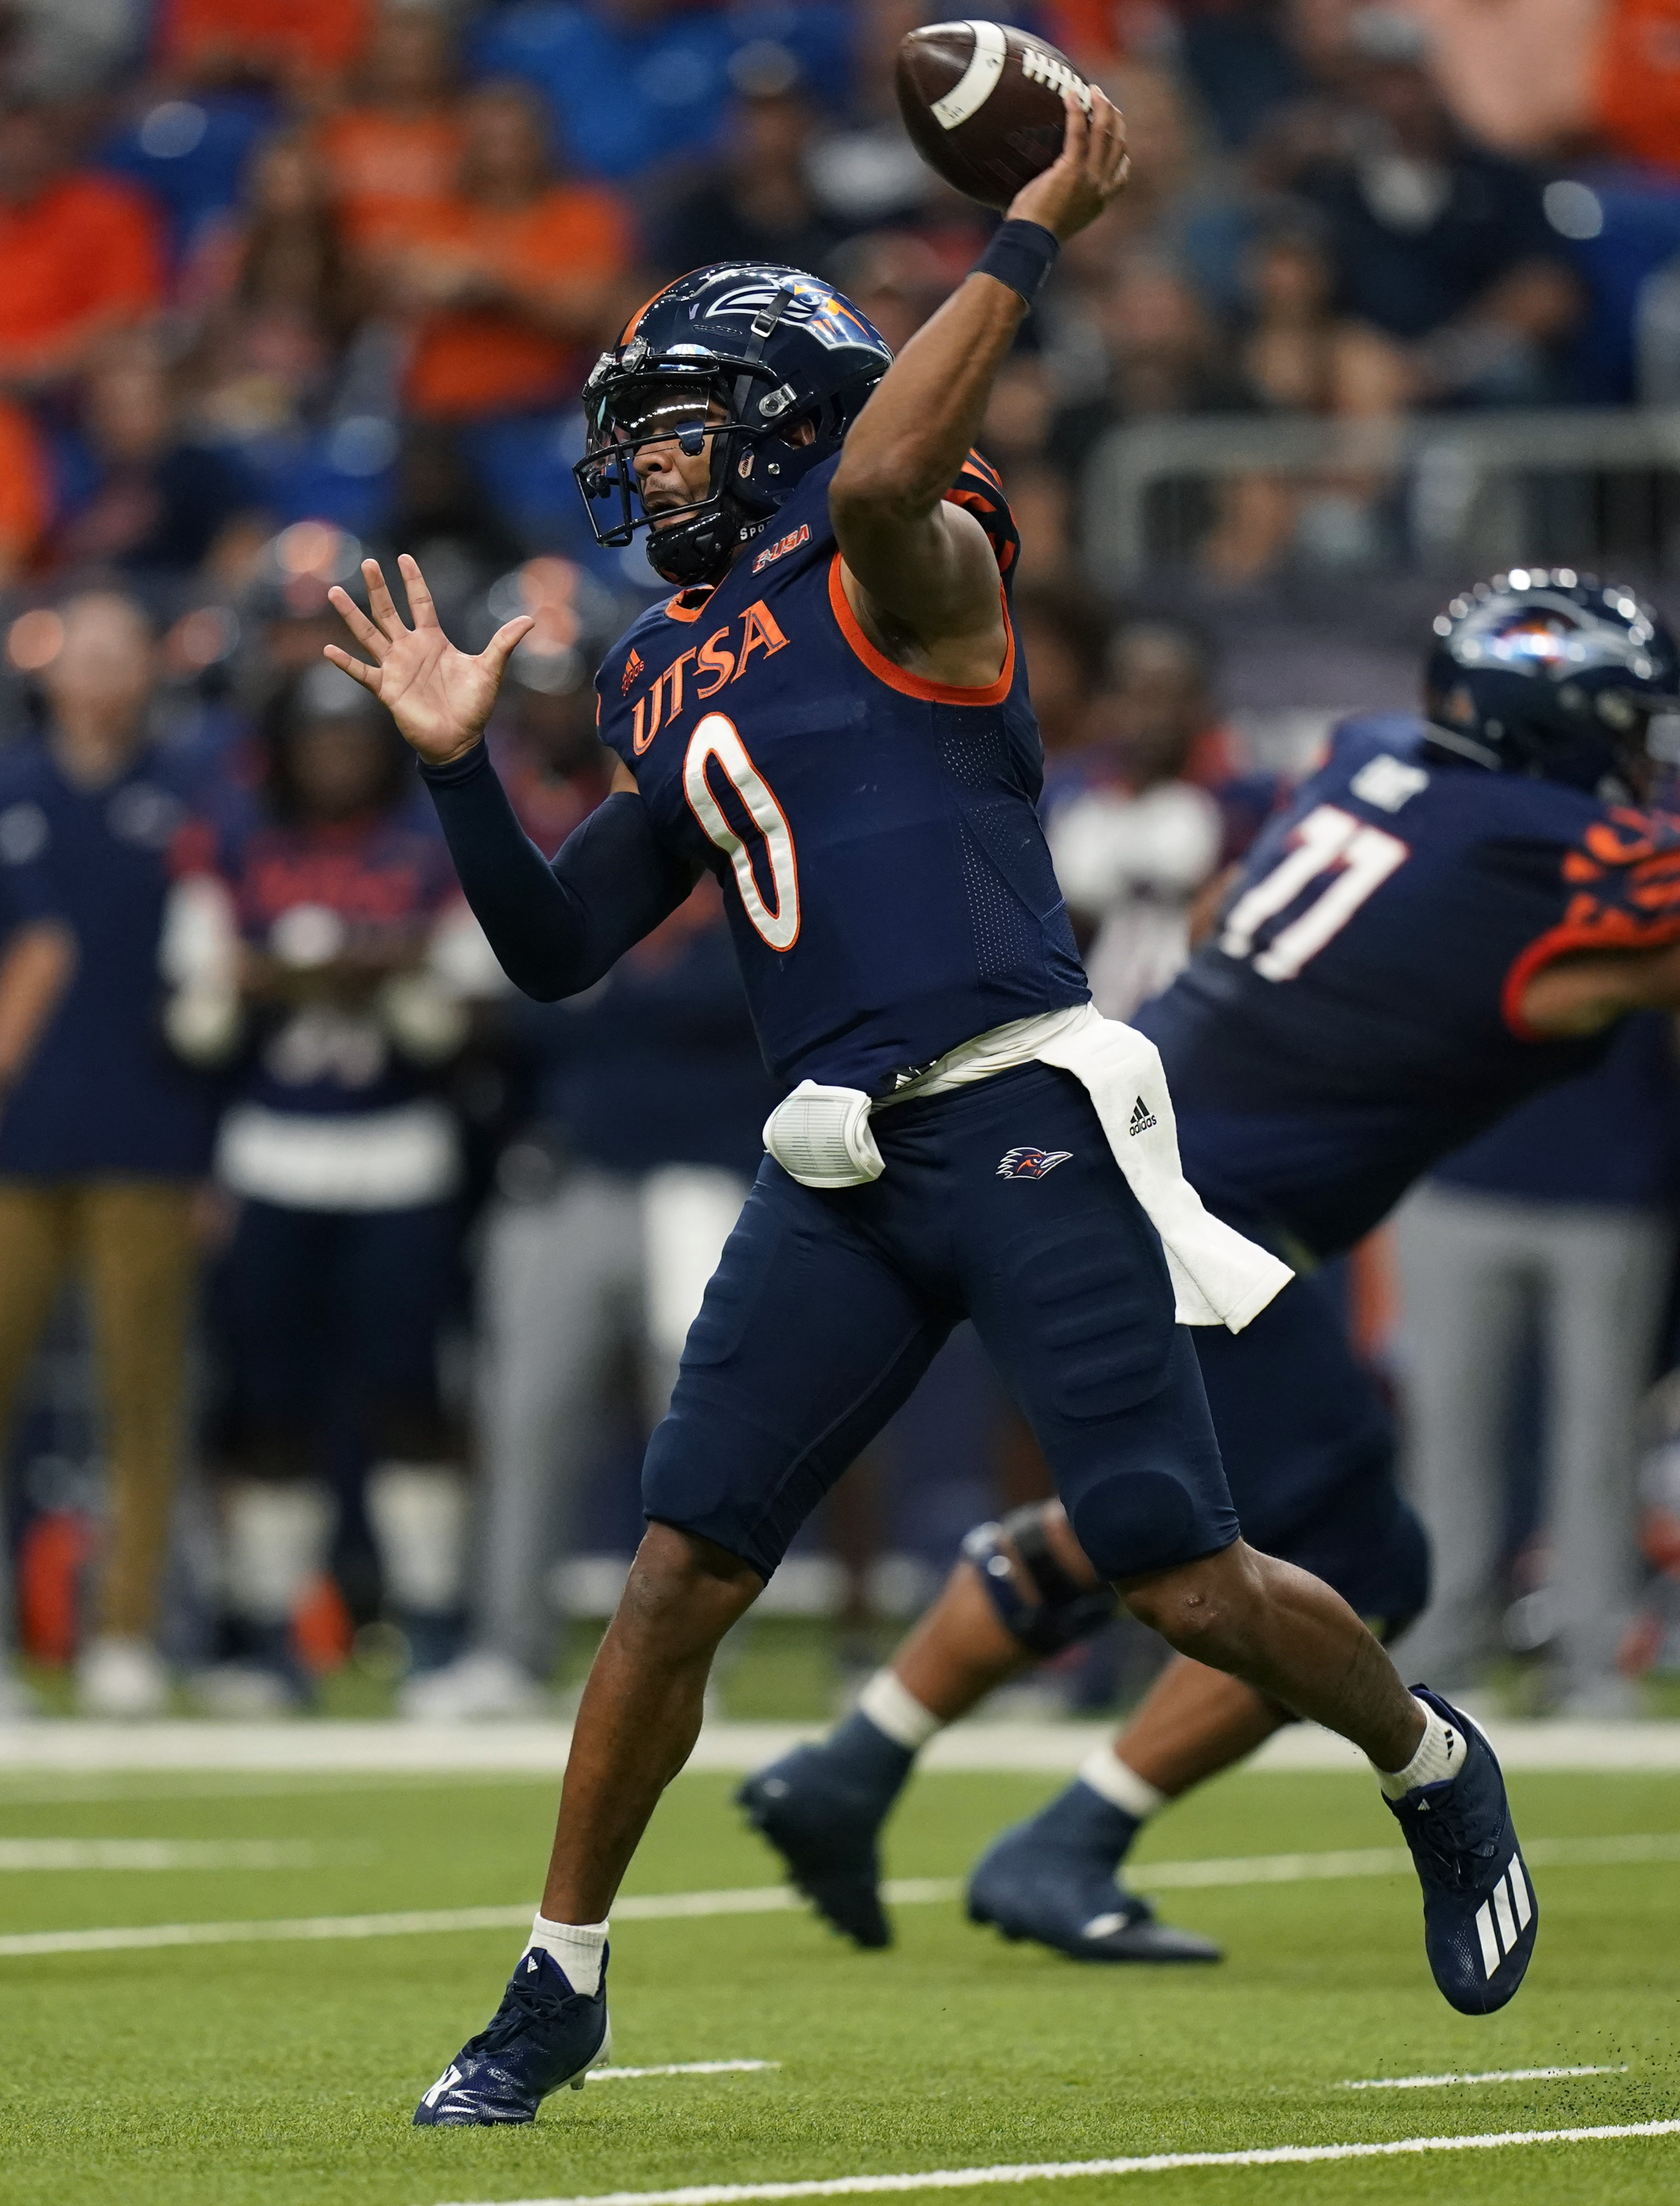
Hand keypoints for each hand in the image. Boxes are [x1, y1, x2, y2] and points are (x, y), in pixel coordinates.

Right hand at [325, 554, 532, 766]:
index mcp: (433, 640)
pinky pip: (362, 673)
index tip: (404, 558)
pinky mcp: (387, 689)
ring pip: (369, 635)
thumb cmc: (474, 706)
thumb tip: (530, 620)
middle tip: (368, 563)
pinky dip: (346, 663)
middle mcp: (410, 649)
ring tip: (335, 592)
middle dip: (378, 588)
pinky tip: (329, 649)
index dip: (413, 581)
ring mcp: (395, 667)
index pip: (420, 603)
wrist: (460, 741)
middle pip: (388, 611)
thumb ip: (504, 643)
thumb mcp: (490, 670)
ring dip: (352, 615)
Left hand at [1007, 85, 1128, 242]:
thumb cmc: (1035, 232)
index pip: (1122, 168)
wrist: (1031, 241)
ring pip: (1104, 132)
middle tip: (1102, 100)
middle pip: (1118, 143)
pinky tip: (1070, 95)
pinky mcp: (1072, 169)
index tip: (1113, 130)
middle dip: (1114, 118)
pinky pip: (1078, 132)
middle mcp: (1102, 187)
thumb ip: (1065, 198)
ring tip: (1093, 91)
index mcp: (1101, 200)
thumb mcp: (1059, 215)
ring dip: (1101, 107)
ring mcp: (1090, 178)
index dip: (1120, 145)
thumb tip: (1048, 185)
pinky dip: (1076, 111)